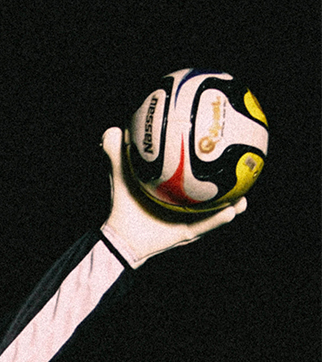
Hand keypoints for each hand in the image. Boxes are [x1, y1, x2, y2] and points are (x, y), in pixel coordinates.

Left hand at [100, 125, 246, 268]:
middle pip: (213, 193)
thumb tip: (115, 127)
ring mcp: (189, 220)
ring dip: (234, 204)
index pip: (196, 173)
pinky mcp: (187, 234)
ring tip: (245, 196)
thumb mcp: (121, 171)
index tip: (220, 145)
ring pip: (217, 212)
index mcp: (177, 189)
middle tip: (243, 168)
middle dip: (230, 182)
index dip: (209, 161)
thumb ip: (115, 149)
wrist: (120, 234)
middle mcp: (186, 204)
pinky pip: (207, 226)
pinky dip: (219, 219)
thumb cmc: (122, 202)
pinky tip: (232, 210)